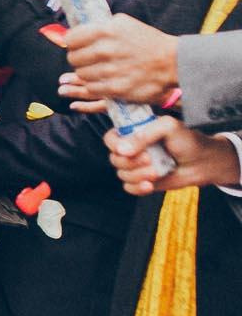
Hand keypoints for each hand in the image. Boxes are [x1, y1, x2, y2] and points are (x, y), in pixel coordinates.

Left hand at [60, 15, 178, 107]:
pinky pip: (91, 88)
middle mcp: (106, 50)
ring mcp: (110, 70)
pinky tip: (105, 79)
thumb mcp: (124, 23)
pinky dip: (95, 85)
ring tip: (101, 69)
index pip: (71, 39)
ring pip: (81, 74)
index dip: (73, 43)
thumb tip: (71, 34)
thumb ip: (98, 26)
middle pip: (73, 58)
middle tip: (90, 59)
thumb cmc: (147, 41)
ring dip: (87, 73)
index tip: (78, 45)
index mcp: (106, 31)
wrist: (173, 62)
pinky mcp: (116, 88)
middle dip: (79, 58)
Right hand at [106, 116, 238, 193]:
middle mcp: (133, 149)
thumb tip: (121, 150)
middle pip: (114, 159)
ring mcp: (137, 166)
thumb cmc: (188, 141)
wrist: (204, 162)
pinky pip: (129, 188)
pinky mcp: (142, 180)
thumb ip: (144, 134)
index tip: (126, 149)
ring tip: (157, 171)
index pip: (110, 138)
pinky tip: (151, 184)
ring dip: (139, 175)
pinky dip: (138, 188)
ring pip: (122, 174)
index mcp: (134, 132)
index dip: (114, 145)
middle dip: (131, 162)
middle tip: (150, 159)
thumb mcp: (168, 127)